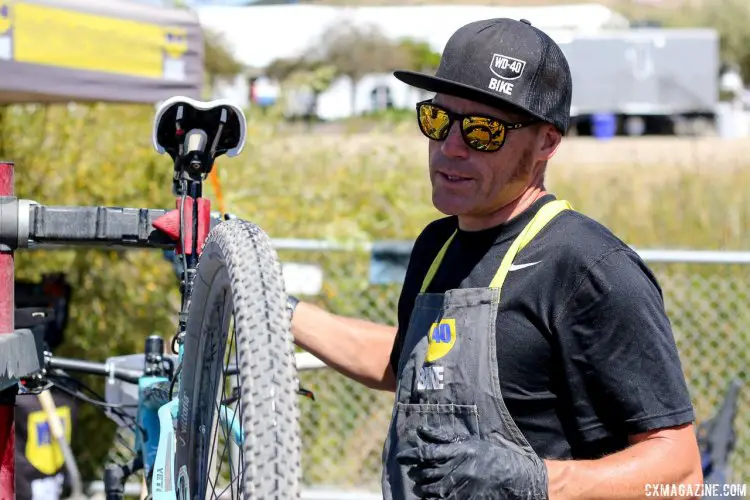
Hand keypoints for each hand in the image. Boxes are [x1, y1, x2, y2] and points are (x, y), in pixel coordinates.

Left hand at [396, 426, 548, 499]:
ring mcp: (463, 485)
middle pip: (428, 472)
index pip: (429, 452)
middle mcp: (460, 467)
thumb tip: (422, 430)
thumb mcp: (469, 442)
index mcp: (460, 451)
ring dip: (423, 488)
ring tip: (421, 486)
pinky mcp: (466, 498)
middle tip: (413, 472)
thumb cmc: (490, 455)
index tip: (401, 457)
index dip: (412, 455)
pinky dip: (435, 498)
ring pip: (433, 489)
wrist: (514, 476)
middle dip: (417, 473)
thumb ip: (443, 438)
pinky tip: (432, 496)